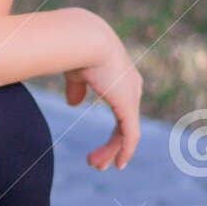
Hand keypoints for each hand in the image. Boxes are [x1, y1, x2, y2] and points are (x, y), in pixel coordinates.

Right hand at [63, 22, 142, 171]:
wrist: (85, 40)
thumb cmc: (77, 51)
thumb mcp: (76, 73)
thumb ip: (77, 88)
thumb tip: (74, 104)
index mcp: (122, 77)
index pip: (122, 109)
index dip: (114, 128)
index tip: (103, 145)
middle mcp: (132, 88)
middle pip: (125, 123)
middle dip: (112, 144)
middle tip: (97, 162)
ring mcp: (132, 97)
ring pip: (126, 133)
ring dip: (112, 151)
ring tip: (95, 165)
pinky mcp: (128, 107)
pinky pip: (130, 135)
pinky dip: (125, 151)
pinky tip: (118, 164)